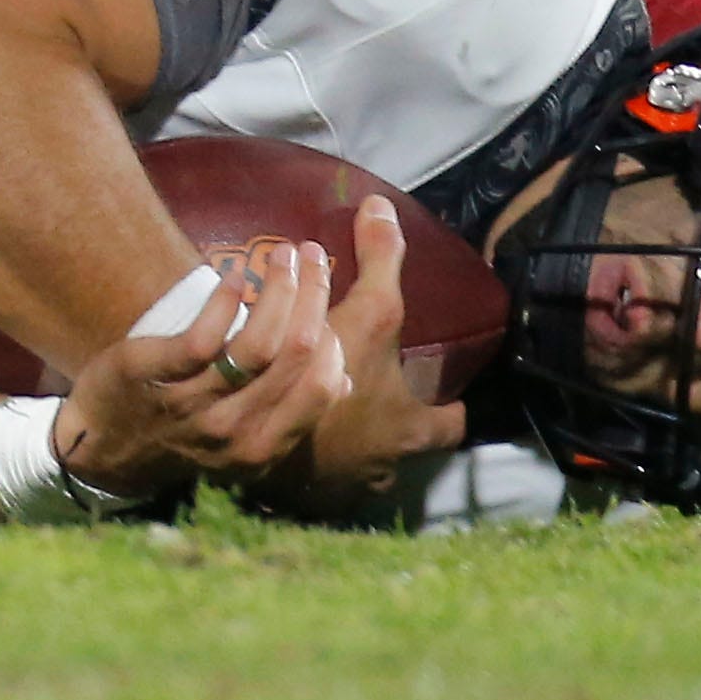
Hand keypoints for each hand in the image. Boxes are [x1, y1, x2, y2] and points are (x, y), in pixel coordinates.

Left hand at [51, 237, 351, 496]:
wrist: (99, 448)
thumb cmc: (181, 433)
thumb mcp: (240, 439)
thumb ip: (290, 413)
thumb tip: (346, 379)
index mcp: (263, 448)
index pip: (321, 388)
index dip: (332, 339)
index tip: (325, 300)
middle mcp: (232, 432)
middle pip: (295, 355)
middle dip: (312, 296)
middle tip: (311, 257)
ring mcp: (192, 404)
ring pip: (257, 344)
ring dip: (279, 289)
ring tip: (282, 255)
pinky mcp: (152, 375)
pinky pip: (204, 337)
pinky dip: (225, 301)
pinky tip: (235, 277)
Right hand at [263, 197, 471, 521]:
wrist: (249, 435)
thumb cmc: (326, 382)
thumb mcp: (366, 316)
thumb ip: (381, 263)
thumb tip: (382, 205)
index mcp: (409, 434)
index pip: (451, 425)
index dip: (450, 408)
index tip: (447, 393)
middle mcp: (383, 470)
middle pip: (405, 450)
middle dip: (393, 427)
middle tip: (377, 393)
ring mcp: (341, 488)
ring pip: (358, 466)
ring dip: (348, 444)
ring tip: (328, 408)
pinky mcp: (298, 494)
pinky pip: (313, 475)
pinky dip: (305, 453)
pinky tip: (285, 429)